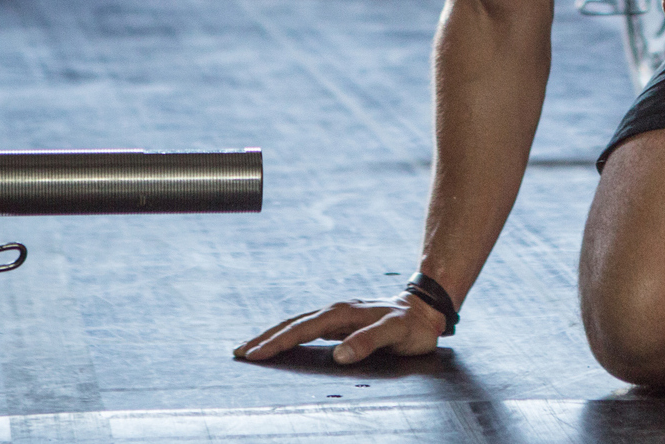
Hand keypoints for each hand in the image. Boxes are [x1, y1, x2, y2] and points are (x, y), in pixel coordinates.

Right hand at [234, 293, 447, 363]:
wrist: (426, 309)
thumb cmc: (412, 325)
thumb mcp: (396, 333)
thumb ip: (369, 341)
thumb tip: (339, 355)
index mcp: (343, 312)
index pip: (302, 329)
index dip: (277, 342)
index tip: (255, 354)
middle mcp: (335, 310)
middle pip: (292, 323)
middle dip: (264, 338)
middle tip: (238, 353)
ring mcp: (336, 315)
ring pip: (296, 324)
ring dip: (272, 335)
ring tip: (249, 348)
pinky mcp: (339, 321)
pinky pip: (307, 328)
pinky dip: (288, 334)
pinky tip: (280, 343)